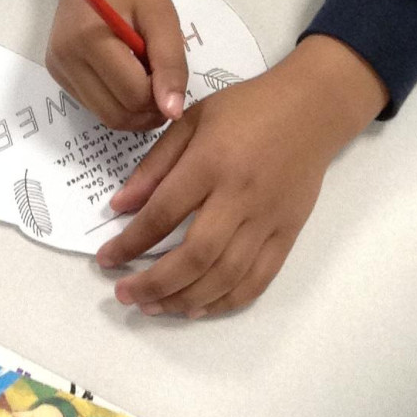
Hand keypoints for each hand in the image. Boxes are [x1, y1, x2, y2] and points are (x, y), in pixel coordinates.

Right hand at [42, 0, 187, 130]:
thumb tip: (173, 112)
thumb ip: (170, 63)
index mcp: (90, 38)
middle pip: (117, 114)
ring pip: (105, 116)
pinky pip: (93, 105)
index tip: (172, 76)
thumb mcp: (161, 15)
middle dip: (148, 110)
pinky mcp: (56, 71)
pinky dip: (115, 101)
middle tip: (164, 84)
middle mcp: (66, 57)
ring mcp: (58, 66)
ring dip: (133, 109)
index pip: (134, 95)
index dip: (162, 96)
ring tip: (146, 77)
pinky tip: (125, 74)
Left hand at [96, 36, 387, 316]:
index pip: (163, 213)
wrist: (311, 109)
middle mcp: (240, 196)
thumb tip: (121, 206)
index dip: (131, 243)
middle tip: (124, 295)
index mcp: (210, 162)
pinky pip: (257, 280)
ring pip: (225, 276)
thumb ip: (155, 165)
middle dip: (154, 283)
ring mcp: (268, 220)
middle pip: (195, 256)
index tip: (105, 259)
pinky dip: (225, 302)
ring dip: (185, 299)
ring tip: (154, 306)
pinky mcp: (288, 235)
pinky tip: (198, 307)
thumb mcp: (191, 120)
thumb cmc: (245, 109)